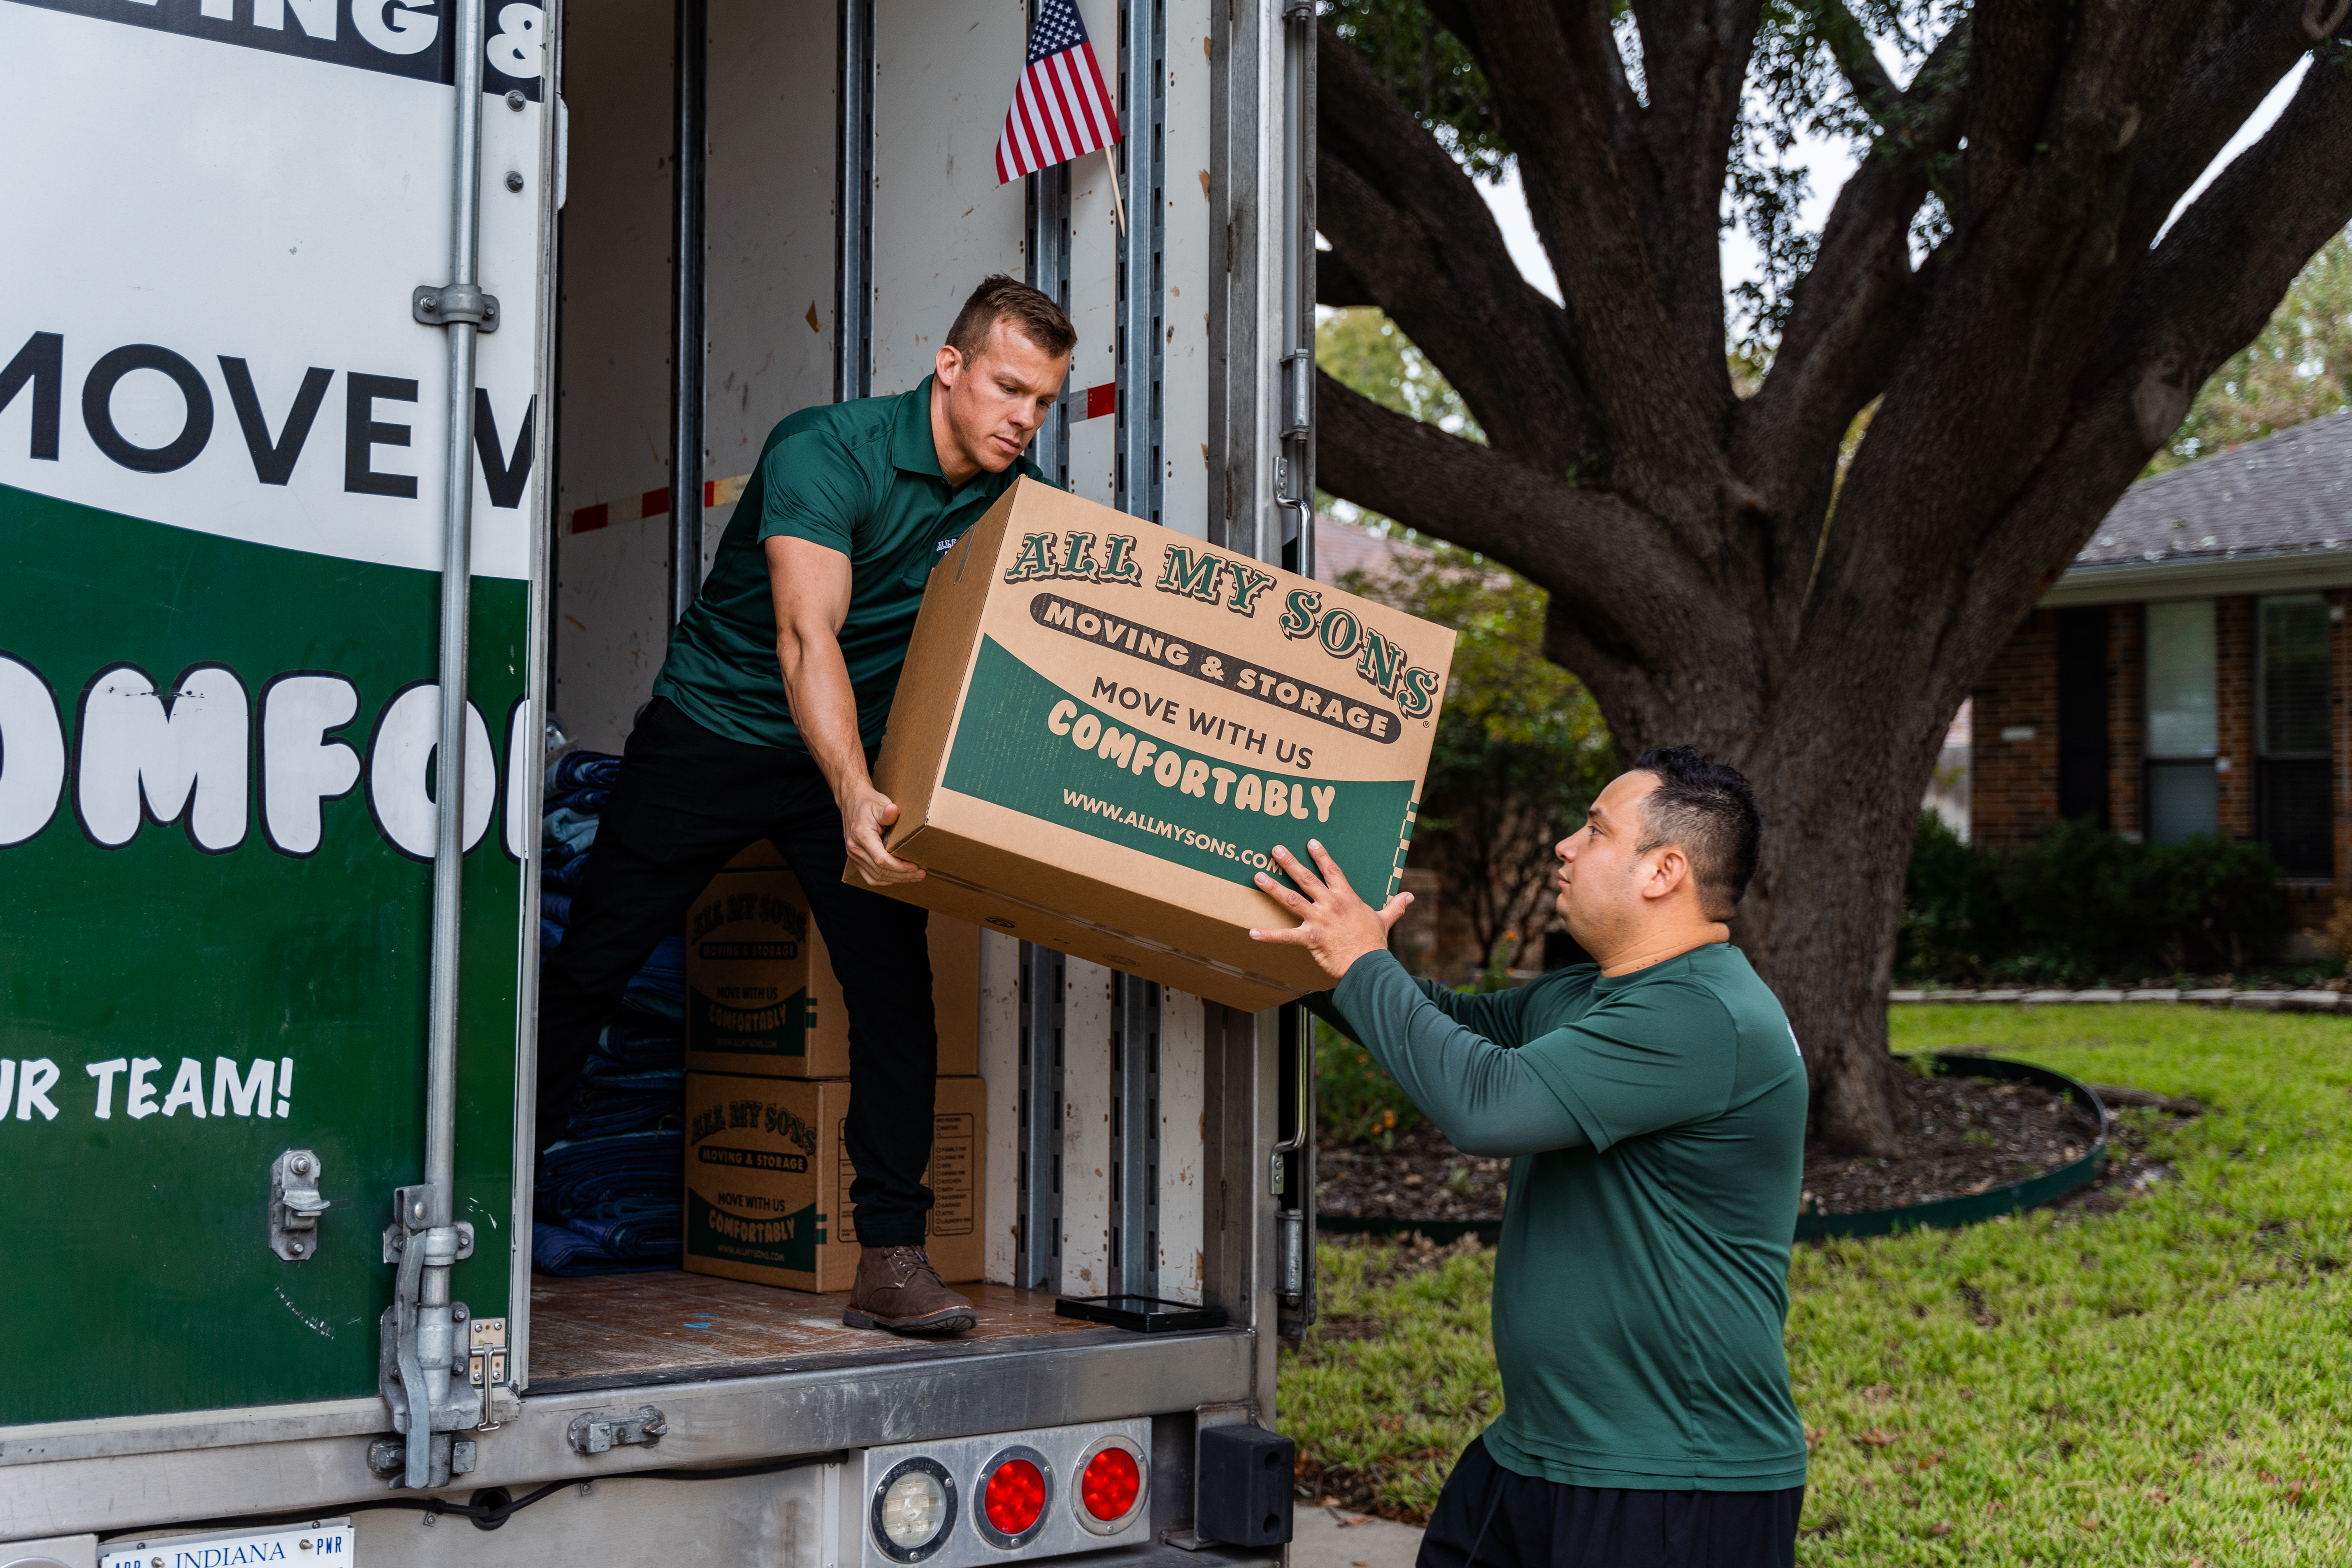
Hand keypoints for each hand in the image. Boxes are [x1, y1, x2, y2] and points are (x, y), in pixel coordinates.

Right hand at [841, 781, 923, 885]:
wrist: (852, 802)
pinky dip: (885, 880)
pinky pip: (870, 877)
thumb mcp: (879, 803)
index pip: (882, 860)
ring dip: (896, 880)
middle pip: (880, 872)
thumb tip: (893, 810)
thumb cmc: (868, 804)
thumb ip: (886, 810)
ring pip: (875, 878)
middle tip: (920, 873)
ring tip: (913, 877)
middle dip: (903, 875)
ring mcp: (854, 856)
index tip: (915, 867)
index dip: (900, 867)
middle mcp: (855, 849)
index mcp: (862, 836)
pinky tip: (899, 877)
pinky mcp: (856, 859)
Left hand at [1247, 840, 1413, 980]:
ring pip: (1292, 899)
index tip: (1310, 842)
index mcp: (1346, 898)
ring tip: (1258, 875)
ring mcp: (1319, 920)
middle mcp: (1331, 904)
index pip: (1332, 871)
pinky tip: (1251, 932)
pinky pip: (1285, 936)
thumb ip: (1395, 906)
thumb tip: (1410, 896)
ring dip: (1273, 887)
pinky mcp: (1310, 938)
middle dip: (1290, 862)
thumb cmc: (1374, 944)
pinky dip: (1268, 935)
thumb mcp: (1385, 920)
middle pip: (1307, 878)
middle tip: (1275, 849)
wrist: (1369, 965)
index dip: (1321, 855)